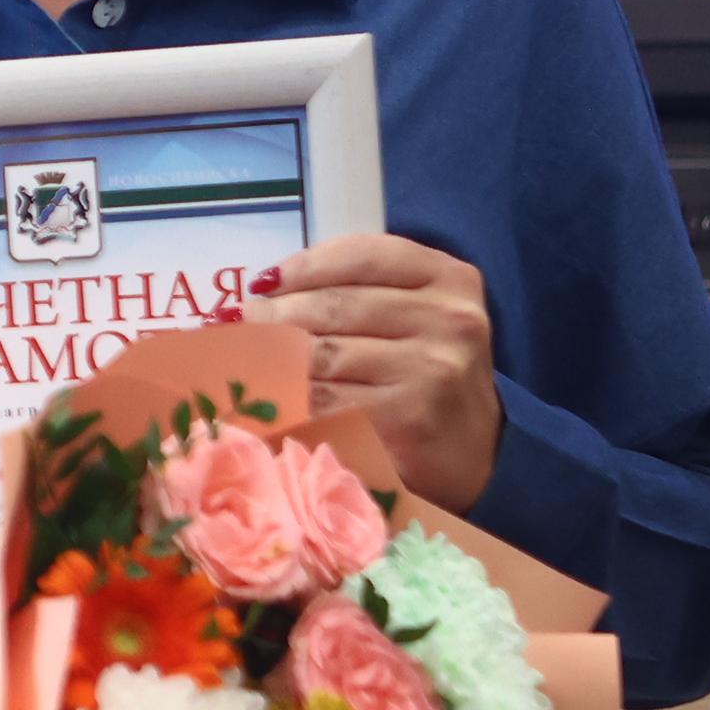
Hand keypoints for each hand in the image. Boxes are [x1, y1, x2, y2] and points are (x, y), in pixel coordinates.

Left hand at [240, 233, 502, 508]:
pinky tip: (262, 395)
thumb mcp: (417, 316)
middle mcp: (448, 320)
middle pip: (333, 305)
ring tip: (236, 355)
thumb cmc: (428, 374)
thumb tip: (266, 286)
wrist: (476, 454)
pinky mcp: (406, 418)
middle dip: (272, 314)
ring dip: (268, 355)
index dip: (303, 265)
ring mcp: (431, 370)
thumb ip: (361, 291)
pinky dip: (285, 397)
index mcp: (450, 279)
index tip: (263, 281)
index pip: (362, 255)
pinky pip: (324, 401)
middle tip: (233, 322)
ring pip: (321, 353)